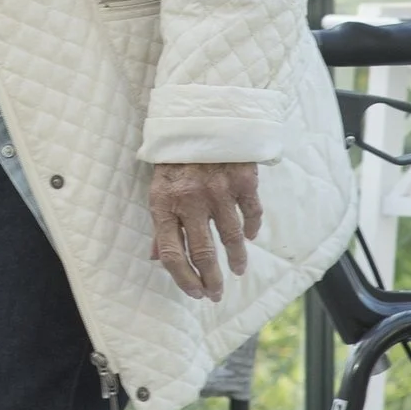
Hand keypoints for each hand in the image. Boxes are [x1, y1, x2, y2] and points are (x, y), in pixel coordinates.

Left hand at [148, 162, 261, 302]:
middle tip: (217, 293)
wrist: (202, 116)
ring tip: (238, 270)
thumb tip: (158, 259)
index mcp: (164, 202)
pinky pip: (251, 215)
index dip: (184, 279)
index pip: (171, 253)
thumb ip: (160, 223)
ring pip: (231, 238)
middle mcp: (191, 200)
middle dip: (212, 280)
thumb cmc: (176, 156)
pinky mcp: (243, 181)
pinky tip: (250, 237)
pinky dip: (252, 230)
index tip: (195, 293)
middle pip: (203, 252)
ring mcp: (219, 191)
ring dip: (236, 260)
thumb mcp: (158, 186)